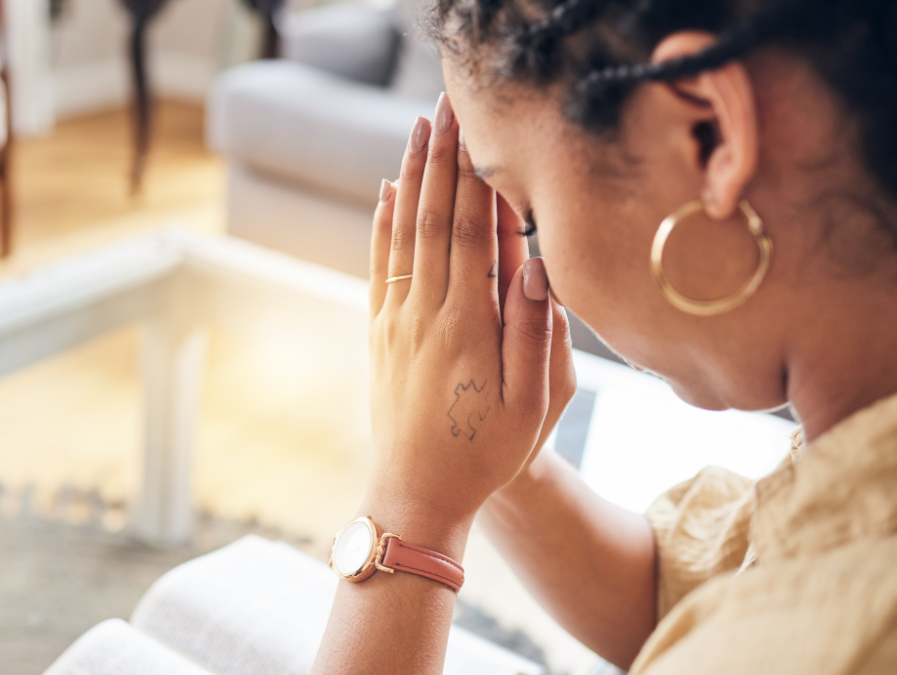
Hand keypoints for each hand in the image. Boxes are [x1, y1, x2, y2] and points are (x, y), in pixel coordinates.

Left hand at [366, 94, 574, 530]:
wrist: (416, 493)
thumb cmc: (486, 452)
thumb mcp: (533, 403)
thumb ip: (534, 331)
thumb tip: (536, 264)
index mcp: (467, 324)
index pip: (474, 232)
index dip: (476, 176)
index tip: (479, 128)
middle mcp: (424, 313)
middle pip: (433, 218)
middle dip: (441, 157)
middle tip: (446, 105)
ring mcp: (395, 321)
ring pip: (402, 233)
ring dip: (411, 176)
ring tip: (418, 129)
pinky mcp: (380, 334)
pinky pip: (380, 265)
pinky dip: (383, 224)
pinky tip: (386, 193)